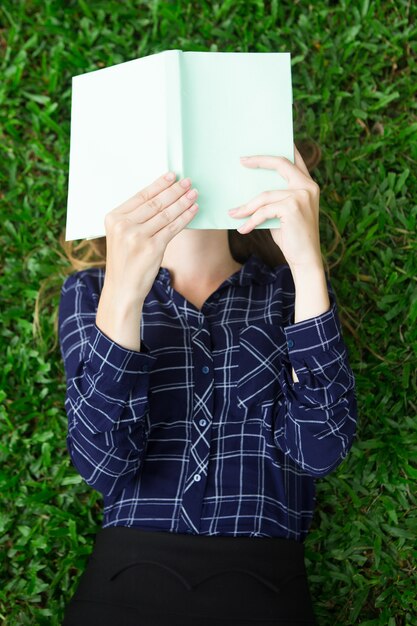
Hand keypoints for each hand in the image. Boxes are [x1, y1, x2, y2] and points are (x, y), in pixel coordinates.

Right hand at [103, 172, 198, 302]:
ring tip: (194, 193)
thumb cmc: (125, 261)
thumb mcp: (121, 236)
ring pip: (166, 214)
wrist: (122, 288)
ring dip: (183, 202)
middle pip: (155, 203)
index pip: (141, 196)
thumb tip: (162, 198)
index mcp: (113, 218)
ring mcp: (137, 237)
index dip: (159, 185)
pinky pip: (173, 228)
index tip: (172, 176)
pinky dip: (185, 217)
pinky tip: (193, 210)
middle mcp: (123, 225)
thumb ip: (135, 218)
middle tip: (188, 182)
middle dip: (174, 191)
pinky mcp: (152, 248)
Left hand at [228, 143, 322, 270]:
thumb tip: (251, 192)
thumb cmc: (293, 237)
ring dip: (246, 207)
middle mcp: (308, 187)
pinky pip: (264, 211)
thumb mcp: (284, 214)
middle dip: (259, 160)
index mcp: (308, 185)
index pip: (295, 160)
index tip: (266, 143)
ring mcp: (301, 196)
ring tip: (233, 214)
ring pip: (265, 196)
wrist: (306, 259)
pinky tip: (243, 229)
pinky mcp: (292, 208)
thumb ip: (275, 199)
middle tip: (241, 160)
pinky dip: (251, 220)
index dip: (281, 148)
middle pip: (280, 164)